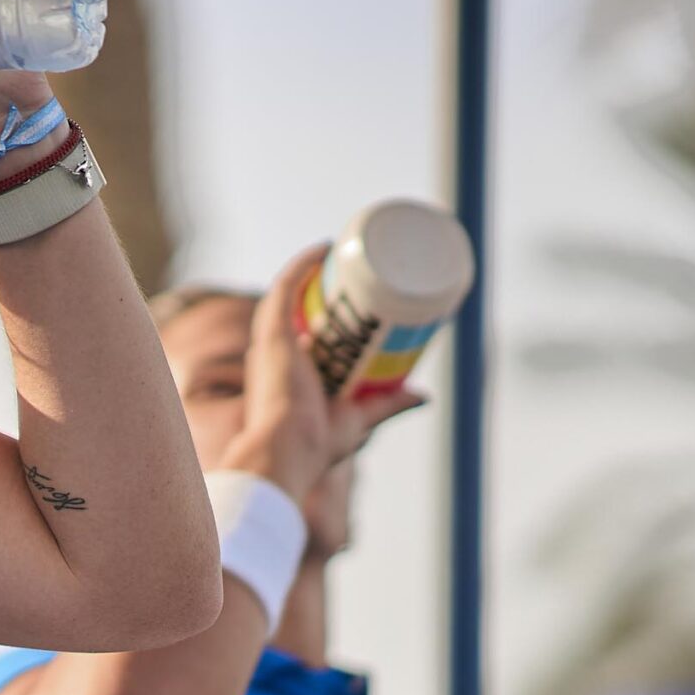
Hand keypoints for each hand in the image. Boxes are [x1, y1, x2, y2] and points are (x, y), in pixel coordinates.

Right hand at [218, 245, 424, 501]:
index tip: (356, 309)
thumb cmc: (317, 443)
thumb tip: (423, 395)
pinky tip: (323, 247)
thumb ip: (388, 405)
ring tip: (343, 257)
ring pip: (290, 293)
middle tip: (360, 282)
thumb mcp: (359, 419)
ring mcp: (271, 341)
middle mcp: (273, 353)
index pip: (302, 338)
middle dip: (325, 294)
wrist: (290, 447)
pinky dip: (302, 265)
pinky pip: (286, 286)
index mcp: (285, 374)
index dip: (327, 320)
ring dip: (313, 271)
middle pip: (297, 312)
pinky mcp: (273, 332)